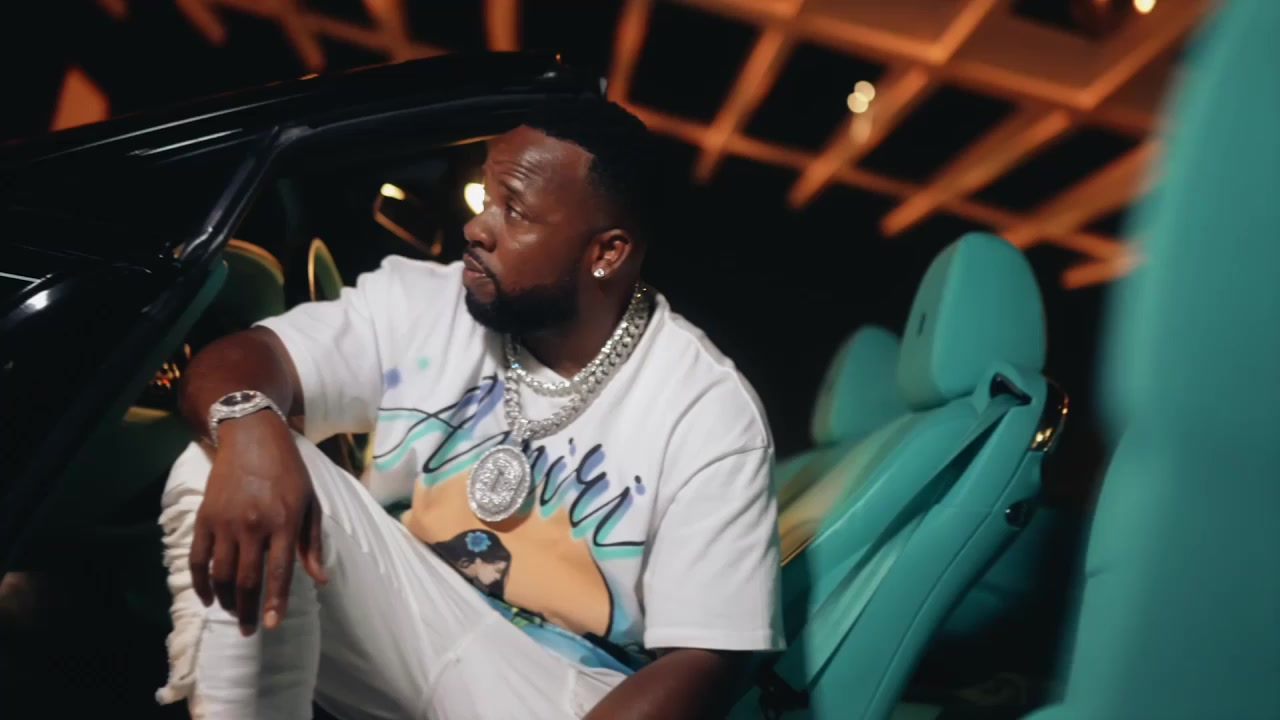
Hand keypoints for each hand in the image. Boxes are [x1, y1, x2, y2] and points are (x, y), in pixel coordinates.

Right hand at [189, 412, 328, 635]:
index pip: (279, 573)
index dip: (275, 603)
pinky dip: (201, 583)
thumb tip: (320, 579)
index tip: (271, 625)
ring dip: (227, 600)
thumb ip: (312, 543)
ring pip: (222, 574)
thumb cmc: (288, 470)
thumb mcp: (311, 502)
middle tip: (250, 629)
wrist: (250, 437)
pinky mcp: (205, 519)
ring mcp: (225, 523)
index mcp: (284, 522)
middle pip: (247, 580)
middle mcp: (254, 526)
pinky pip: (198, 559)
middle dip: (248, 610)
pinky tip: (209, 597)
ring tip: (235, 612)